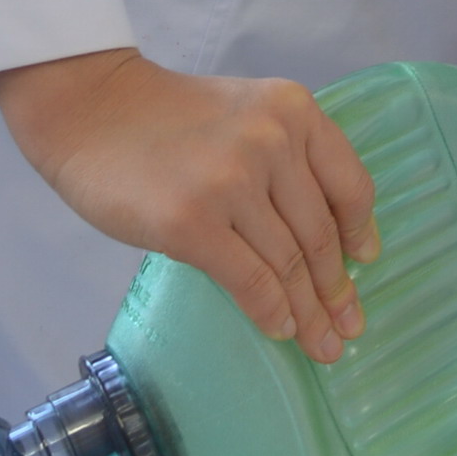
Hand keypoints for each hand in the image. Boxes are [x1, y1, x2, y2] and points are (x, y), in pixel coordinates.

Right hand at [0, 48, 381, 361]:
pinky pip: (249, 280)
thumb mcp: (245, 113)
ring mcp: (232, 183)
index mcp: (293, 110)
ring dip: (309, 313)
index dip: (359, 233)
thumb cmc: (167, 117)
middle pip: (319, 234)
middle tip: (348, 327)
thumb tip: (322, 238)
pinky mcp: (191, 223)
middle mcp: (272, 142)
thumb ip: (285, 158)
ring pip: (287, 264)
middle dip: (337, 289)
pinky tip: (280, 331)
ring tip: (322, 345)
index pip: (349, 184)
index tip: (365, 264)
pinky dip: (270, 312)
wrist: (91, 110)